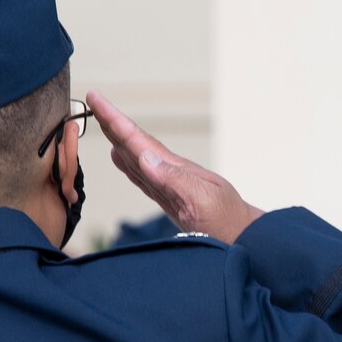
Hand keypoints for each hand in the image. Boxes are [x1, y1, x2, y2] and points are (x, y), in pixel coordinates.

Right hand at [87, 91, 264, 242]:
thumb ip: (174, 180)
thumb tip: (143, 157)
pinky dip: (129, 165)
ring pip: (138, 158)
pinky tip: (122, 159)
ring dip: (118, 140)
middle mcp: (172, 174)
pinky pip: (144, 178)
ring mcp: (172, 187)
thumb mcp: (203, 201)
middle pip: (136, 143)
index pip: (140, 140)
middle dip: (113, 122)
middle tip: (93, 100)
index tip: (97, 98)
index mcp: (176, 170)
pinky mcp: (173, 202)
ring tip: (102, 123)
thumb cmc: (230, 224)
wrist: (248, 242)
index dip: (115, 120)